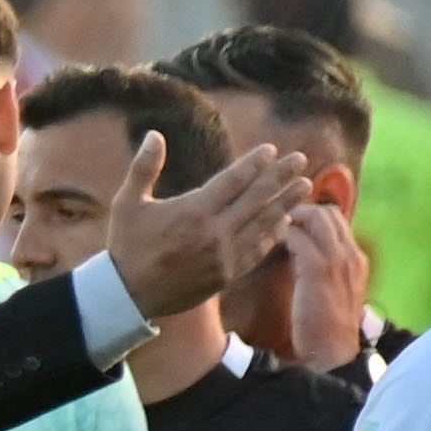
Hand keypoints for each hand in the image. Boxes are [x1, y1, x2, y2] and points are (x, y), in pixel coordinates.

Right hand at [106, 135, 313, 322]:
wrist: (127, 296)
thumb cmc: (126, 245)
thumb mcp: (127, 203)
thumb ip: (144, 167)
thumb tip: (155, 134)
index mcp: (193, 210)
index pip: (234, 180)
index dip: (255, 163)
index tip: (272, 150)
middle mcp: (214, 232)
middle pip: (256, 198)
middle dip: (281, 177)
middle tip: (301, 160)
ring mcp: (223, 256)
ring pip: (263, 224)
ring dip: (286, 203)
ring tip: (305, 186)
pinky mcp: (225, 276)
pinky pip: (256, 251)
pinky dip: (273, 235)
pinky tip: (285, 222)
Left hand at [276, 197, 371, 371]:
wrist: (332, 352)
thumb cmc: (326, 328)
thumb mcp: (331, 292)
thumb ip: (323, 270)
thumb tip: (301, 254)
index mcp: (355, 259)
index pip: (338, 221)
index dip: (313, 216)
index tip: (290, 222)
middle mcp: (350, 254)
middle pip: (328, 212)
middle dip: (300, 210)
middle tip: (276, 220)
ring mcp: (336, 260)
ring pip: (315, 217)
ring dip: (290, 218)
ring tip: (270, 227)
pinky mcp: (317, 268)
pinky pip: (298, 236)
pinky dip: (281, 233)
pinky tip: (267, 240)